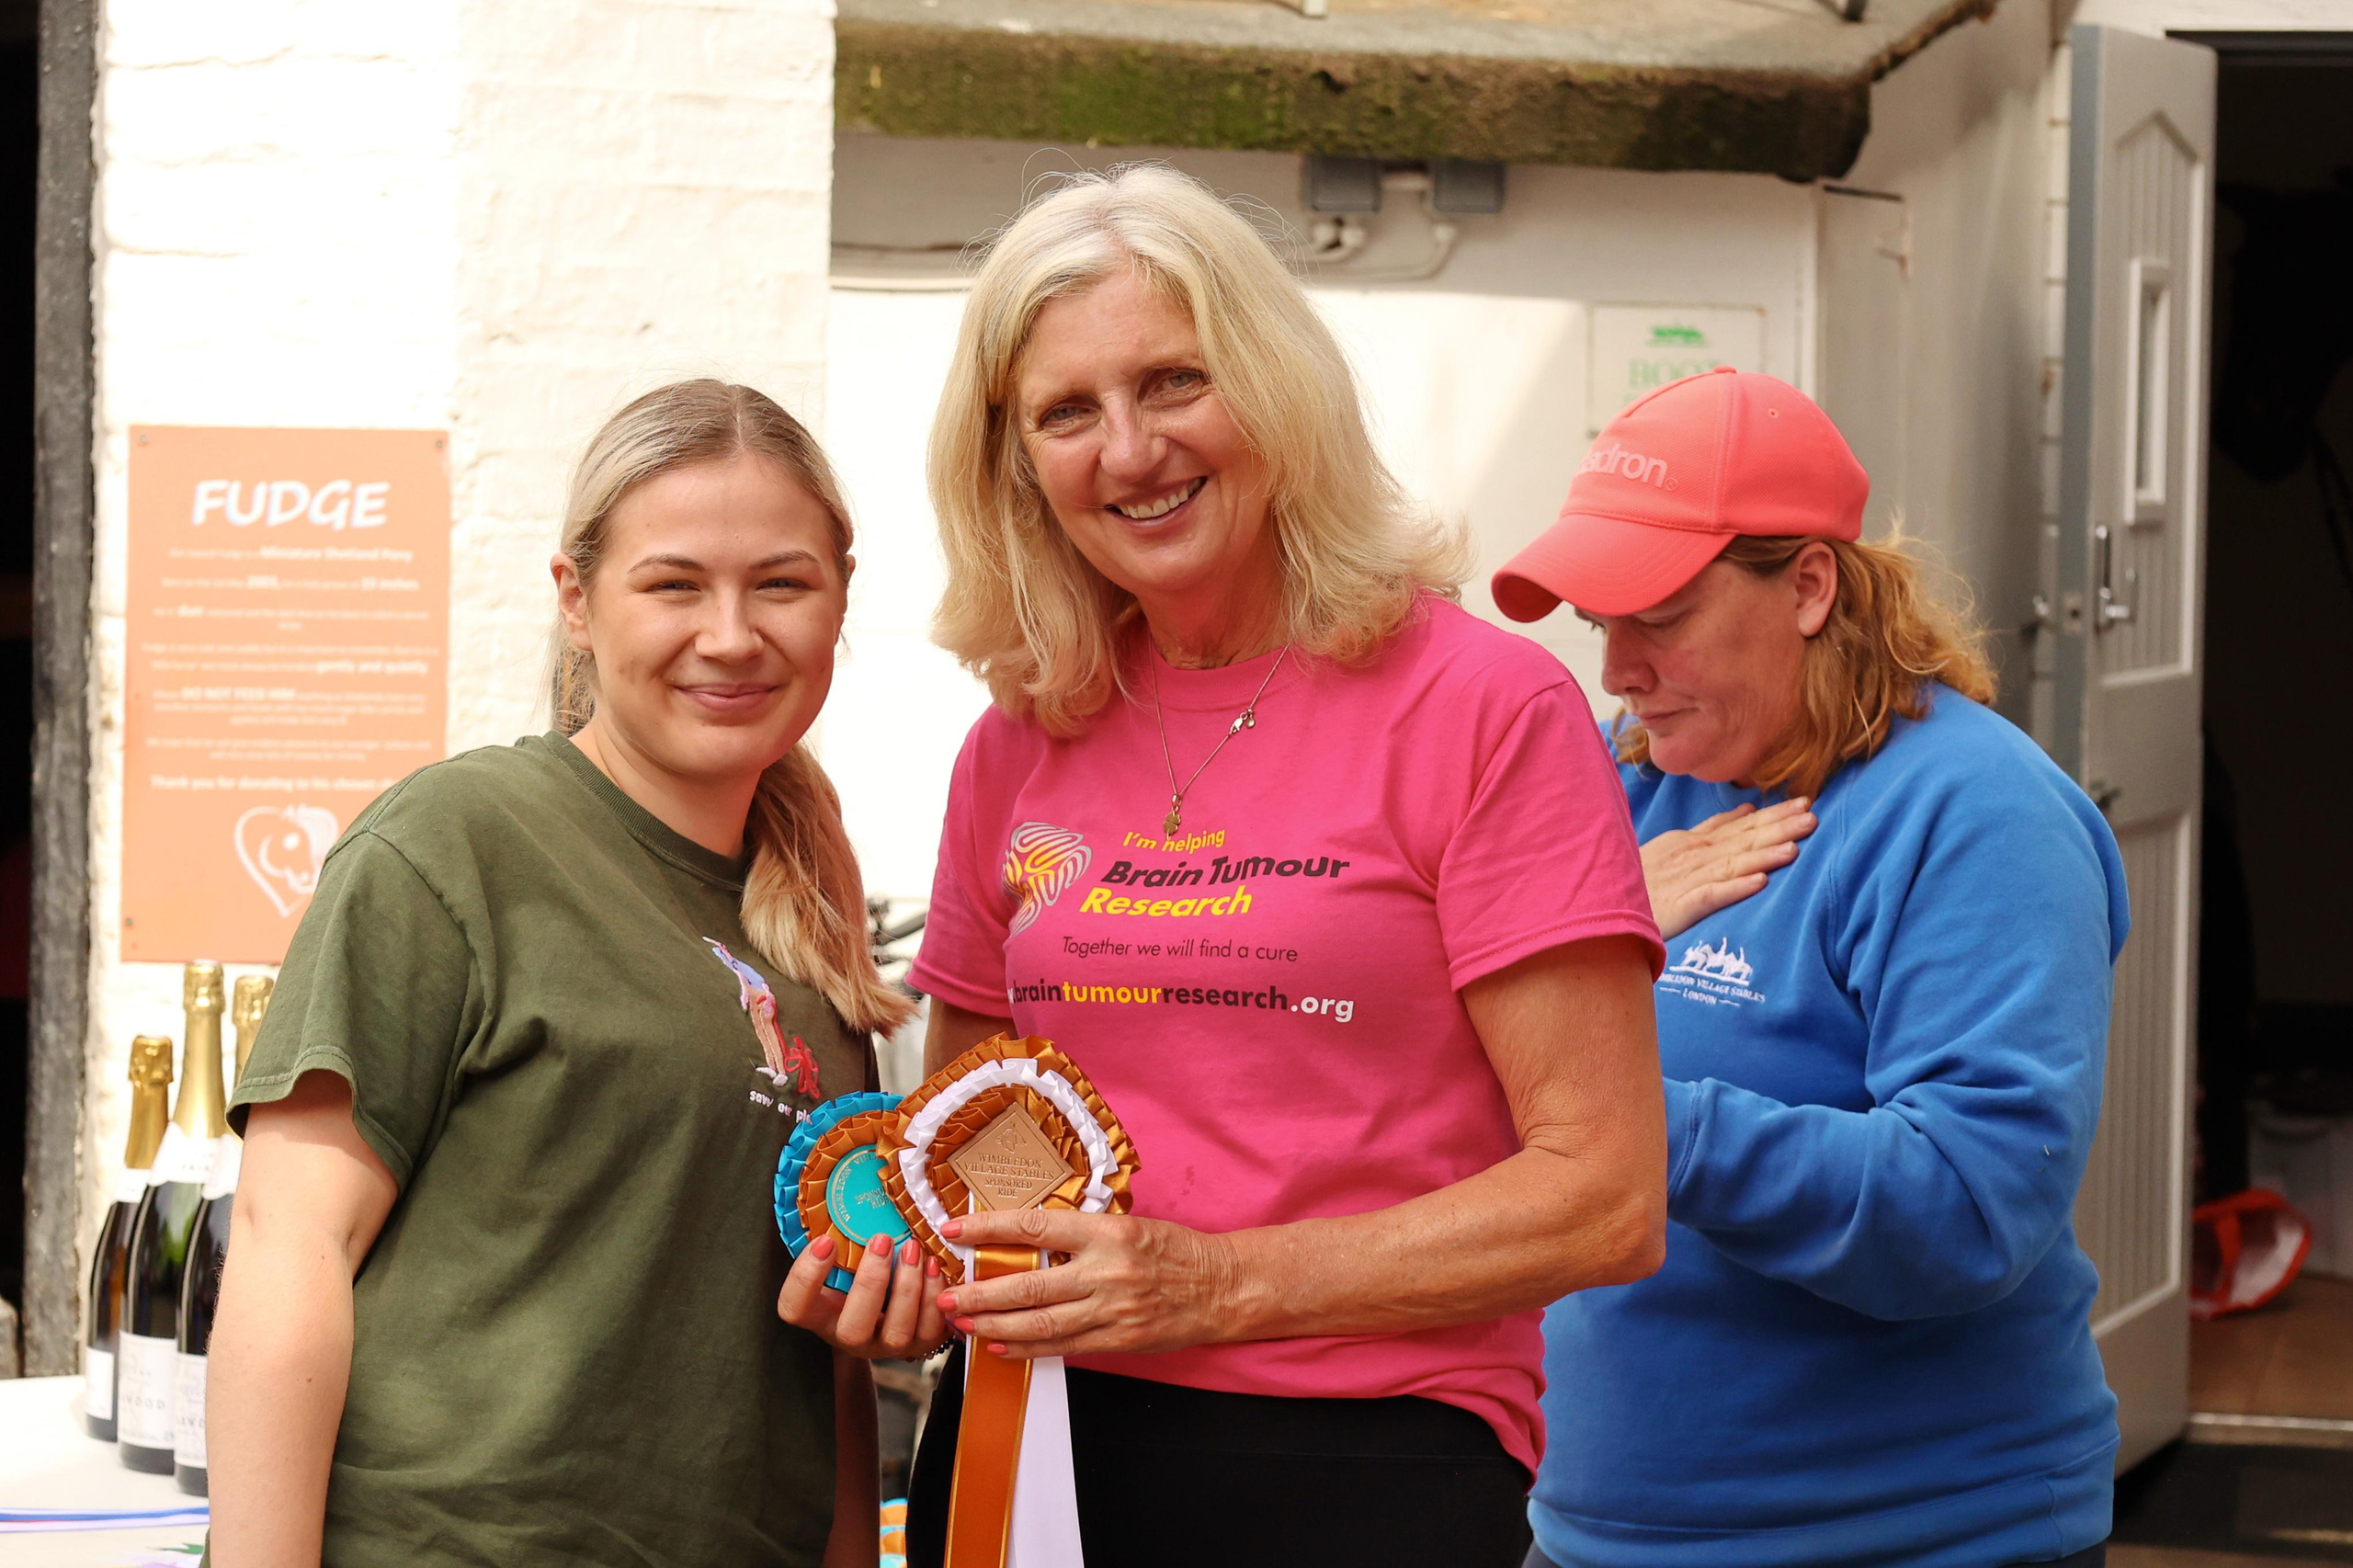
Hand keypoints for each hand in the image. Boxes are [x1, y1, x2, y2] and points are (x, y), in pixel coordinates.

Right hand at [777, 1234, 951, 1359]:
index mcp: (821, 1315)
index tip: (825, 1240)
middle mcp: (851, 1337)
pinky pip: (930, 1332)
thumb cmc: (859, 1275)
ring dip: (907, 1289)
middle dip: (870, 1283)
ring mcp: (887, 1346)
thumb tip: (845, 1187)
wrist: (891, 1312)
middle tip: (881, 1240)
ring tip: (913, 1250)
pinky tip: (934, 1266)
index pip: (795, 1309)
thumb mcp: (842, 1262)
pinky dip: (933, 1297)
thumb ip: (837, 1240)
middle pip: (852, 1329)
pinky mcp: (920, 1345)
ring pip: (896, 1334)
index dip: (805, 1278)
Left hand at [934, 1208, 1238, 1360]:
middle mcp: (1105, 1270)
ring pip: (1040, 1322)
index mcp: (1105, 1232)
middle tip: (946, 1295)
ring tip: (963, 1324)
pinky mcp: (1118, 1339)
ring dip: (995, 1326)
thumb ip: (1079, 1233)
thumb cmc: (1172, 1250)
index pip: (1034, 1225)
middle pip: (1028, 1284)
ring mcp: (1111, 1309)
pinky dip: (1027, 1349)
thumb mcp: (1127, 1224)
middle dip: (979, 1293)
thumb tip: (1023, 1238)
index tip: (955, 1230)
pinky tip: (1001, 1348)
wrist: (1219, 1286)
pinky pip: (1063, 1346)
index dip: (989, 1229)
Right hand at [1641, 798, 1815, 939]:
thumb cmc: (1637, 880)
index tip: (1806, 802)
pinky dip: (1734, 889)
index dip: (1774, 814)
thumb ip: (1711, 830)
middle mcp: (1692, 857)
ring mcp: (1685, 881)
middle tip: (1812, 815)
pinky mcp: (1677, 908)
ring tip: (1795, 846)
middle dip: (1779, 827)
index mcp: (1693, 843)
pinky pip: (1709, 897)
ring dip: (1764, 855)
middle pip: (1743, 841)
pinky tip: (1760, 884)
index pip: (1741, 826)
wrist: (1597, 907)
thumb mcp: (1673, 846)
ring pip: (1732, 865)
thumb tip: (1747, 811)